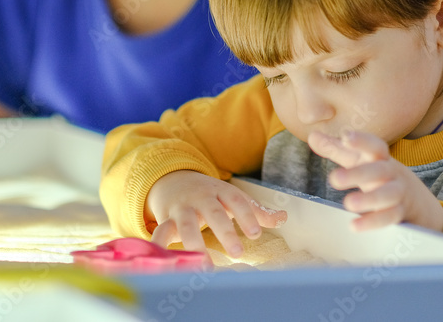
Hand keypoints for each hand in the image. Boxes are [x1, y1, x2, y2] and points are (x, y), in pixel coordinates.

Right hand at [146, 170, 287, 257]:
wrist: (173, 180)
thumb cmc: (210, 195)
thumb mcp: (232, 198)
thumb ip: (256, 211)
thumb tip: (283, 217)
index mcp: (221, 191)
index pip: (237, 201)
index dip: (247, 216)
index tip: (256, 234)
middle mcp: (201, 198)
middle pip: (213, 212)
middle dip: (224, 231)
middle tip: (237, 252)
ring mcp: (183, 208)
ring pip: (186, 223)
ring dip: (194, 243)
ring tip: (205, 264)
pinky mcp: (166, 220)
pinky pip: (161, 232)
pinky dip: (159, 245)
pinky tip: (164, 259)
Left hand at [308, 130, 442, 231]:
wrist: (418, 201)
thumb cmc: (379, 174)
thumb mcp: (359, 160)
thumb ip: (336, 149)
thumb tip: (312, 135)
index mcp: (380, 157)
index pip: (374, 145)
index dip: (361, 141)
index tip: (346, 137)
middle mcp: (390, 173)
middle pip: (378, 171)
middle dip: (358, 174)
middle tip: (334, 178)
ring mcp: (398, 193)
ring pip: (388, 195)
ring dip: (369, 199)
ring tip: (348, 204)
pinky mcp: (400, 213)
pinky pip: (389, 217)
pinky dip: (373, 222)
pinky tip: (354, 226)